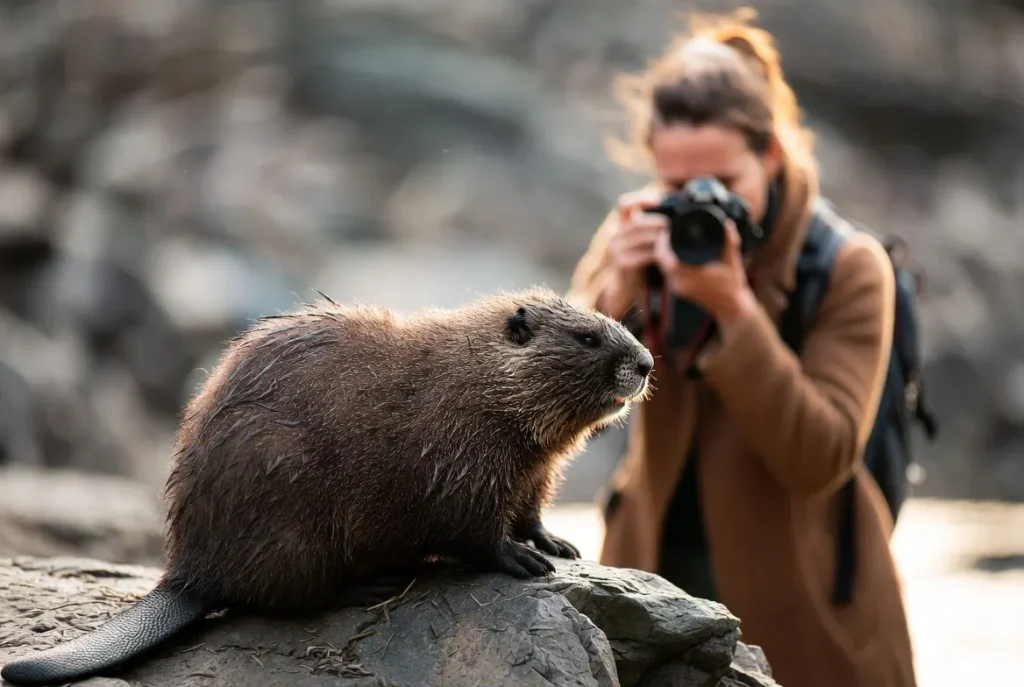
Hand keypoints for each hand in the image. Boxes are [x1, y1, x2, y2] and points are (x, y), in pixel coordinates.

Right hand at [601, 189, 665, 316]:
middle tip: (677, 223)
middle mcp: (618, 236)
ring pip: (639, 235)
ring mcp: (618, 250)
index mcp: (624, 227)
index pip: (625, 206)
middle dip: (658, 221)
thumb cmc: (643, 264)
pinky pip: (643, 254)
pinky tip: (668, 253)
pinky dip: (658, 253)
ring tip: (676, 236)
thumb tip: (678, 212)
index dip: (639, 201)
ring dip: (660, 235)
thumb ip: (655, 229)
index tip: (657, 202)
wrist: (627, 290)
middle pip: (637, 221)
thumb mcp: (647, 243)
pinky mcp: (622, 263)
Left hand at [652, 219, 756, 331]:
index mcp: (693, 276)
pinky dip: (669, 261)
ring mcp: (678, 288)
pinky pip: (667, 272)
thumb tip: (727, 223)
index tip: (668, 229)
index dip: (663, 242)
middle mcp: (681, 283)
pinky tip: (676, 254)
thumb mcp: (733, 260)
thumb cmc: (733, 285)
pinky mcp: (678, 290)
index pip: (666, 257)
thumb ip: (730, 241)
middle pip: (660, 261)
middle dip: (662, 245)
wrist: (731, 307)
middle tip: (668, 232)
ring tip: (671, 240)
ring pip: (662, 266)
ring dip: (664, 253)